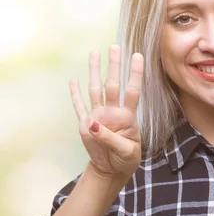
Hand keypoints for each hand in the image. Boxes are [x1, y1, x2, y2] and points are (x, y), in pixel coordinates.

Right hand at [69, 45, 143, 177]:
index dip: (135, 74)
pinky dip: (75, 94)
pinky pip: (79, 106)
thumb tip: (93, 125)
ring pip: (95, 89)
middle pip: (112, 85)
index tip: (138, 56)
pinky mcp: (85, 125)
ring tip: (94, 53)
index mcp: (127, 117)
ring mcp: (98, 117)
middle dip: (114, 66)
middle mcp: (113, 112)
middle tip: (114, 46)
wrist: (112, 169)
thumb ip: (111, 139)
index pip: (133, 92)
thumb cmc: (125, 159)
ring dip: (94, 72)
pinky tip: (73, 80)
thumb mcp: (126, 152)